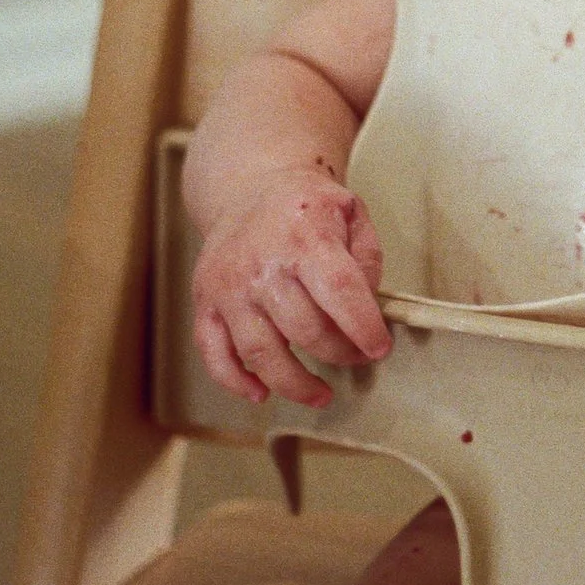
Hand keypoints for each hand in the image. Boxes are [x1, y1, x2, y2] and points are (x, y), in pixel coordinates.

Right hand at [189, 164, 391, 407]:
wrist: (249, 188)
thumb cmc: (306, 207)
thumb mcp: (351, 212)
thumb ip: (367, 258)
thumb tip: (369, 308)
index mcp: (304, 236)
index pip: (340, 291)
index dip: (363, 327)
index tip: (380, 348)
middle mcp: (262, 264)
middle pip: (304, 328)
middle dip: (339, 354)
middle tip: (356, 358)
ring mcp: (228, 287)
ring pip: (260, 352)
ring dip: (295, 384)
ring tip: (322, 395)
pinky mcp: (204, 303)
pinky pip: (214, 354)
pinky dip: (235, 382)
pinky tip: (262, 393)